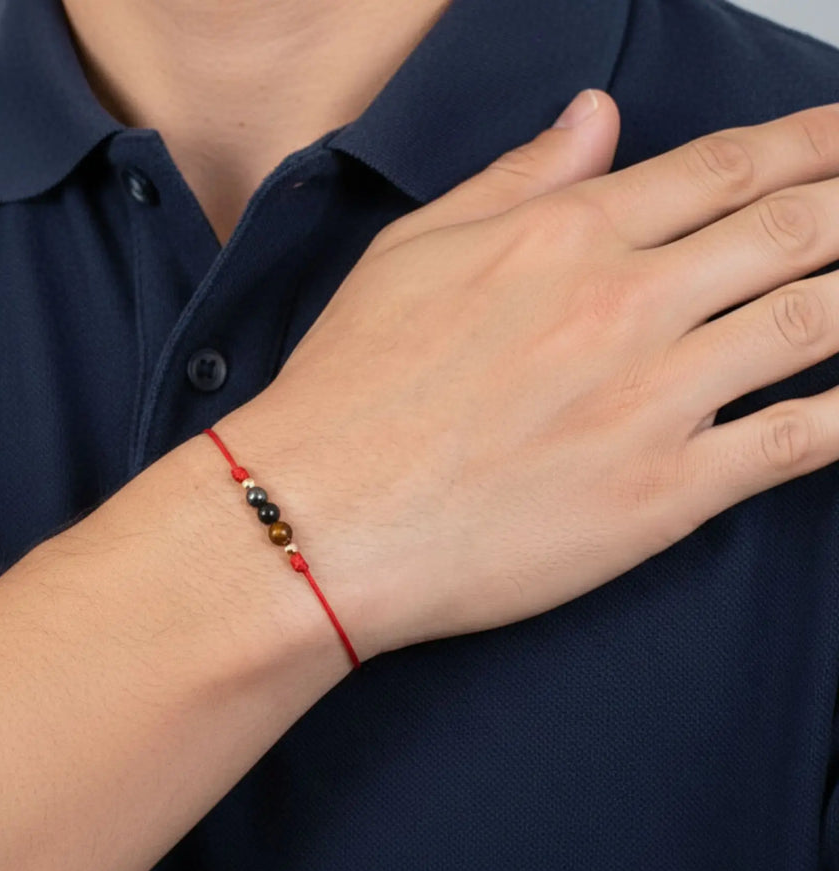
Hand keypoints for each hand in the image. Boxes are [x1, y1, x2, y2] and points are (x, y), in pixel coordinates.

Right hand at [217, 93, 838, 661]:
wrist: (319, 516)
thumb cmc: (348, 391)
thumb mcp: (411, 253)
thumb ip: (515, 180)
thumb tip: (593, 116)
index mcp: (565, 238)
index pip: (723, 168)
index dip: (811, 143)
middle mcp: (624, 304)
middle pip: (791, 230)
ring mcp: (652, 399)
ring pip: (814, 321)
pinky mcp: (661, 494)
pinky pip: (795, 442)